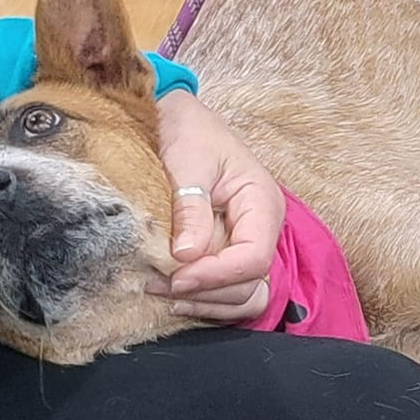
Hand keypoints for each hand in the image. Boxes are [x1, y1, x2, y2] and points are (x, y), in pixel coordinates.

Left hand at [153, 90, 285, 324]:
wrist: (176, 118)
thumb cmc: (186, 132)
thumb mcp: (187, 163)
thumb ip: (190, 209)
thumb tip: (187, 255)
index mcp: (262, 203)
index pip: (254, 258)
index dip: (216, 275)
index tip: (176, 277)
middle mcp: (262, 229)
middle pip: (250, 284)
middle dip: (206, 292)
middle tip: (158, 285)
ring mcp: (247, 243)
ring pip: (243, 295)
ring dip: (205, 302)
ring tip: (161, 291)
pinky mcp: (228, 252)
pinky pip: (227, 290)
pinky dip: (203, 299)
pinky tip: (171, 292)